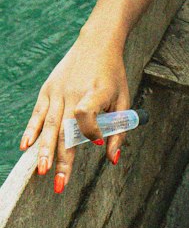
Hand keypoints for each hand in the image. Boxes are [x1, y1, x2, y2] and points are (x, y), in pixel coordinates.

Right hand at [19, 28, 131, 193]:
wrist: (97, 42)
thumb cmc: (113, 76)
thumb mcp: (124, 100)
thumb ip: (119, 130)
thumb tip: (112, 160)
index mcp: (96, 92)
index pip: (87, 114)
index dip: (91, 132)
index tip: (96, 144)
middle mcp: (74, 92)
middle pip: (66, 129)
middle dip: (62, 159)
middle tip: (59, 185)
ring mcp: (57, 91)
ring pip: (50, 125)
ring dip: (45, 150)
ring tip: (42, 172)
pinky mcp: (47, 90)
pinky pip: (38, 114)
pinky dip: (31, 130)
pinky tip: (25, 147)